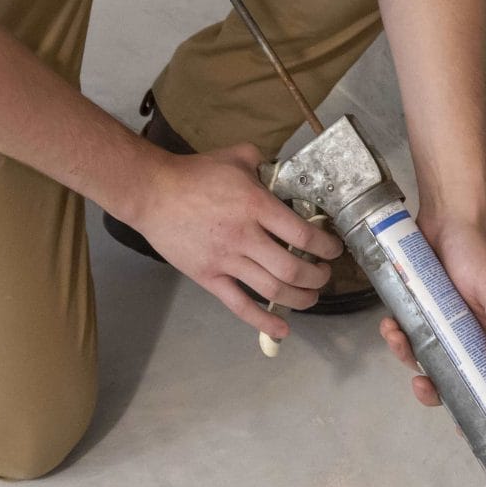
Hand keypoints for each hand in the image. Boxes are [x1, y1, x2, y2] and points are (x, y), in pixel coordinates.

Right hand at [120, 142, 340, 342]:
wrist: (152, 193)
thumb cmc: (195, 173)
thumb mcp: (237, 156)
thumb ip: (265, 164)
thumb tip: (284, 171)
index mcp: (256, 206)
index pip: (302, 235)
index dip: (325, 246)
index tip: (333, 249)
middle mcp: (245, 237)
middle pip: (292, 269)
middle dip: (317, 276)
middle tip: (324, 274)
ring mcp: (226, 261)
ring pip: (272, 290)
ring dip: (300, 298)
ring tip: (311, 296)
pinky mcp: (208, 277)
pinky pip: (239, 305)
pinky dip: (263, 322)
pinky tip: (283, 330)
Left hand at [378, 212, 485, 407]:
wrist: (447, 217)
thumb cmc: (477, 254)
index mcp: (482, 337)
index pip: (477, 378)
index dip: (468, 403)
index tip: (457, 422)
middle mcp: (456, 335)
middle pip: (442, 376)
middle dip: (428, 388)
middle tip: (419, 383)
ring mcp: (431, 322)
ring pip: (415, 355)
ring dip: (402, 354)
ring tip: (395, 336)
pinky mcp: (410, 307)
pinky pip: (399, 331)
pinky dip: (391, 333)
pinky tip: (388, 322)